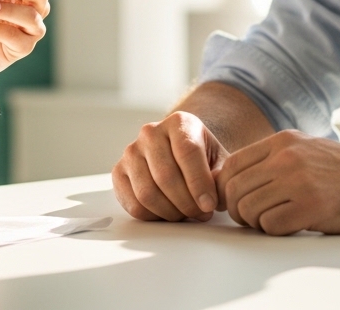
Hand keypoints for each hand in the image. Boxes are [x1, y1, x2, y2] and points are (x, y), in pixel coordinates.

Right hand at [112, 111, 228, 221]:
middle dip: (186, 203)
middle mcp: (150, 132)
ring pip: (147, 193)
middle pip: (166, 176)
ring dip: (170, 212)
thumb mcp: (219, 162)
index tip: (210, 205)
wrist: (181, 155)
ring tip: (186, 214)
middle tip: (201, 214)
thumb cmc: (204, 160)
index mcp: (179, 122)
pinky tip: (168, 213)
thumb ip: (221, 178)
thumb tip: (211, 198)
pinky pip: (134, 204)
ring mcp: (131, 151)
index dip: (199, 183)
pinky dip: (153, 217)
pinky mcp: (118, 172)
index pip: (187, 152)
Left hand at [215, 130, 339, 234]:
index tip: (241, 203)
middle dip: (239, 211)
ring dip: (258, 223)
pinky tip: (295, 226)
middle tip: (257, 220)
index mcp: (283, 141)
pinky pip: (270, 225)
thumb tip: (237, 181)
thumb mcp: (308, 150)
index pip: (232, 165)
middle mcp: (286, 156)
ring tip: (279, 222)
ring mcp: (299, 179)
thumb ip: (275, 160)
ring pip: (248, 209)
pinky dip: (276, 232)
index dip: (229, 189)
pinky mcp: (313, 205)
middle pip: (235, 189)